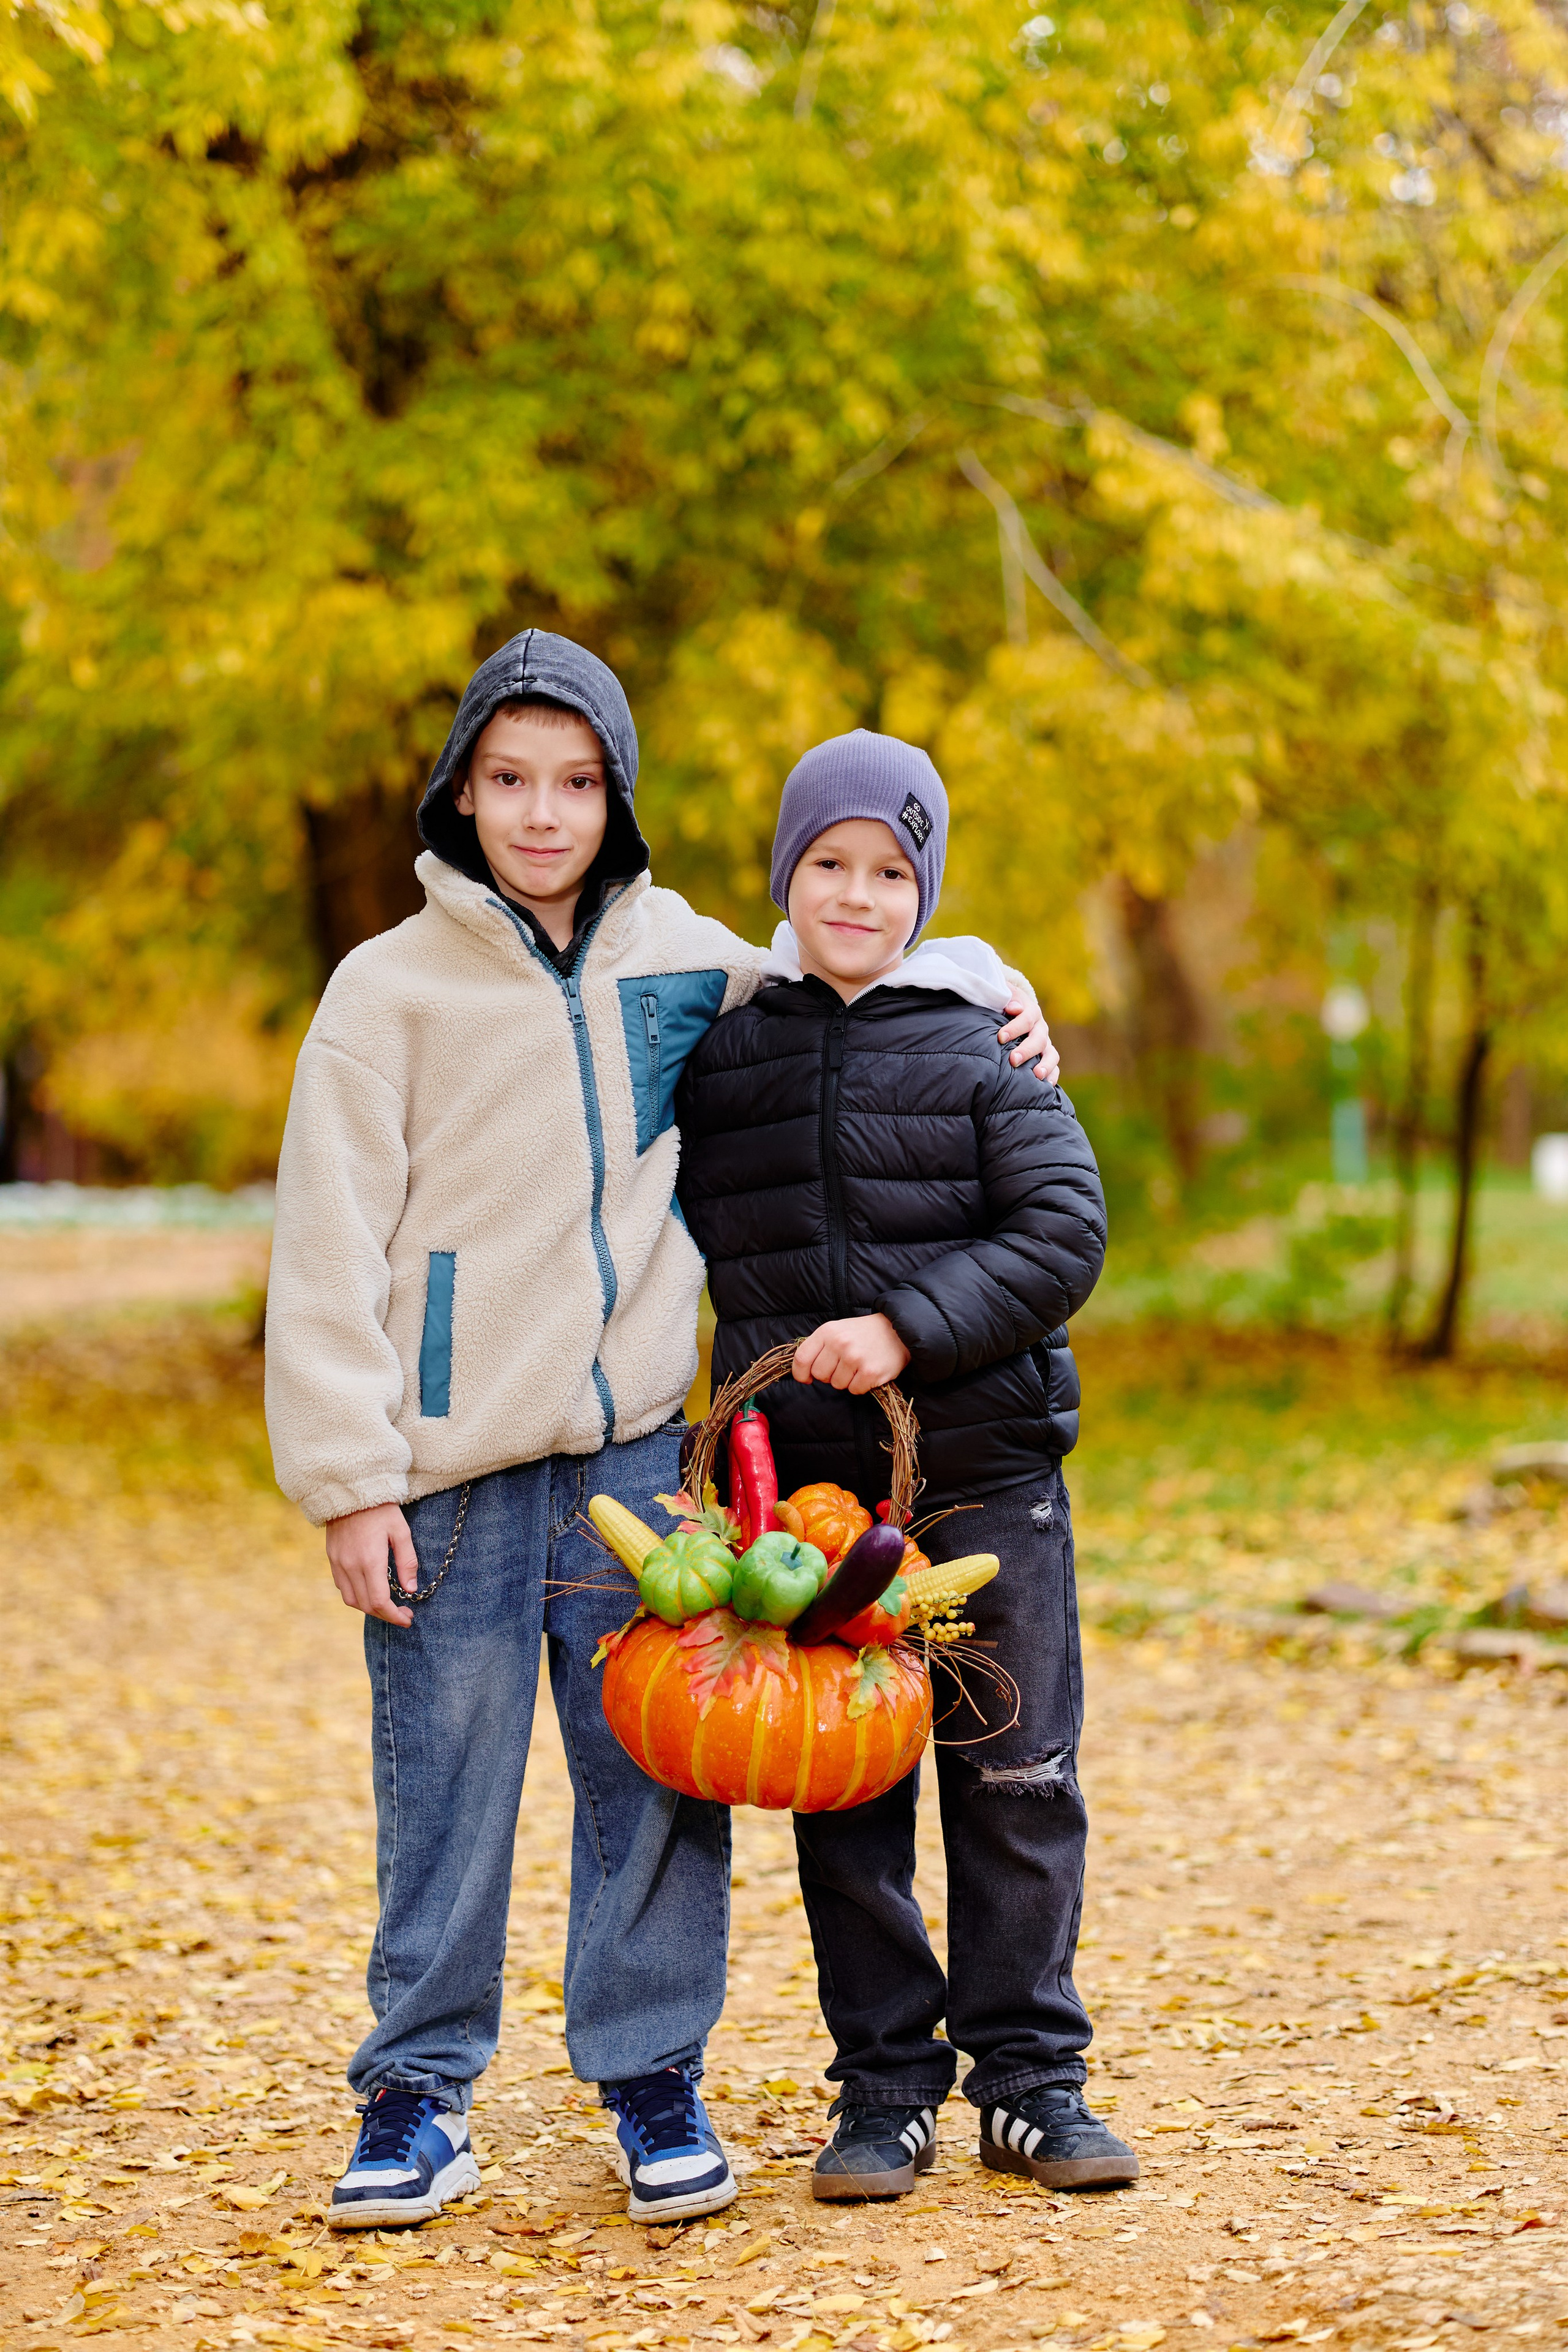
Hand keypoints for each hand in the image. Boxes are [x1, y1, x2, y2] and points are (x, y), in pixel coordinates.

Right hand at [325, 1502, 419, 1626]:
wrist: (351, 1490)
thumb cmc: (381, 1509)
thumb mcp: (401, 1531)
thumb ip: (407, 1562)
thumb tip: (411, 1589)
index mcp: (370, 1560)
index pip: (380, 1602)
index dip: (394, 1616)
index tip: (408, 1619)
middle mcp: (351, 1566)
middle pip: (366, 1606)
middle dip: (385, 1615)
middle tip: (403, 1612)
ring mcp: (338, 1563)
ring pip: (352, 1600)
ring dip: (369, 1608)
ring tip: (387, 1605)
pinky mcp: (332, 1559)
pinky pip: (342, 1588)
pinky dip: (356, 1596)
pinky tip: (370, 1590)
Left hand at [793, 1313, 910, 1393]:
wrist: (897, 1330)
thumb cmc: (863, 1333)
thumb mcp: (837, 1330)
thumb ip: (819, 1347)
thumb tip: (803, 1371)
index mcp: (827, 1331)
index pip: (802, 1358)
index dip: (800, 1373)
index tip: (806, 1378)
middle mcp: (839, 1343)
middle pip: (819, 1375)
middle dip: (829, 1375)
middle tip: (844, 1365)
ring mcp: (855, 1358)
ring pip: (837, 1385)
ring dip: (847, 1380)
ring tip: (859, 1366)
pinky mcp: (870, 1372)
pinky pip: (854, 1390)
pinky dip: (861, 1385)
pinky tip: (868, 1372)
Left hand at [998, 989, 1059, 1084]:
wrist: (1012, 1009)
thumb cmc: (1002, 1005)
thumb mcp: (1003, 996)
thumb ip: (1007, 998)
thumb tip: (1014, 1007)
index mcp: (1030, 1011)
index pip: (1027, 1017)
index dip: (1015, 1027)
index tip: (1001, 1037)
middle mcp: (1040, 1028)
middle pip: (1038, 1039)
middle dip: (1027, 1050)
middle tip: (1013, 1060)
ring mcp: (1045, 1043)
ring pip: (1051, 1054)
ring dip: (1045, 1065)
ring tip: (1036, 1075)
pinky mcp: (1046, 1055)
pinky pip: (1054, 1067)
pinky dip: (1052, 1076)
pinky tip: (1046, 1086)